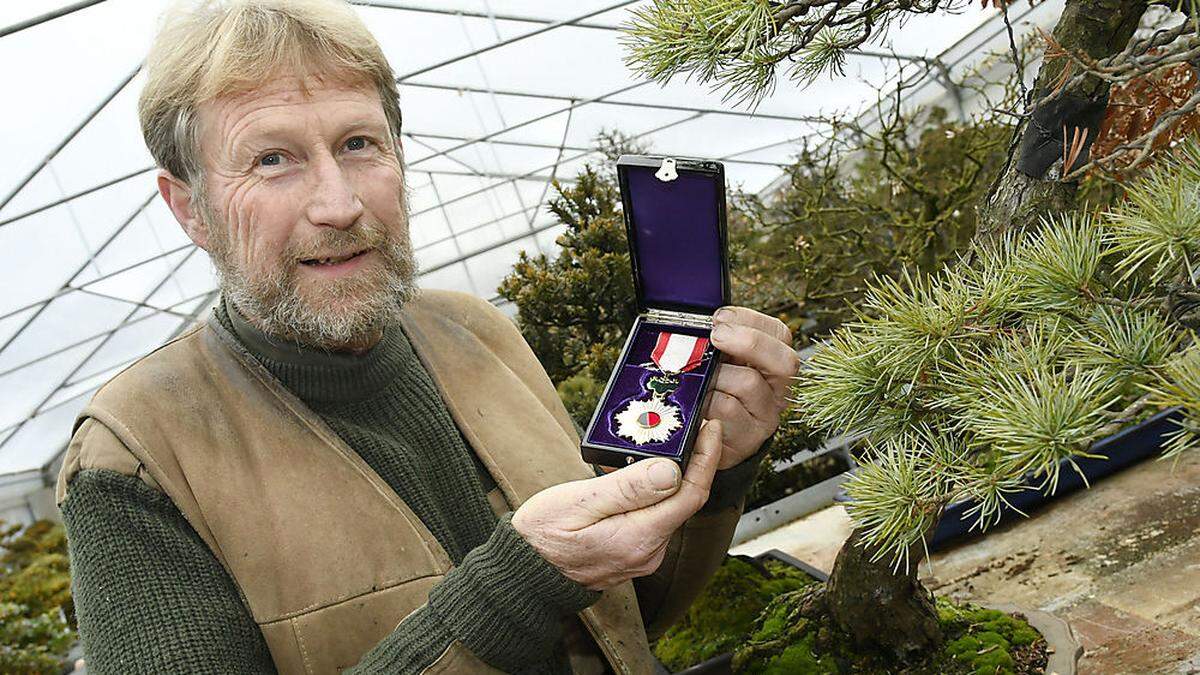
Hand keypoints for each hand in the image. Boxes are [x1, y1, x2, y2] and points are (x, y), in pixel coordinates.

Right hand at [512, 420, 722, 589]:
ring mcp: (643, 555)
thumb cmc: (543, 535)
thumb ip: (628, 488)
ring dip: (668, 476)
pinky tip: (635, 474)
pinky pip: (654, 517)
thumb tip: (672, 471)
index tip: (710, 427)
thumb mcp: (581, 501)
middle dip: (689, 462)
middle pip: (684, 500)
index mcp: (638, 538)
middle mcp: (648, 551)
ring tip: (656, 445)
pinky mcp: (635, 552)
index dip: (706, 458)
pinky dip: (652, 492)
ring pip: (669, 507)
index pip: (691, 494)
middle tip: (684, 427)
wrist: (525, 570)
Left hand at [705, 306, 798, 469]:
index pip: (779, 334)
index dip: (750, 320)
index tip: (720, 317)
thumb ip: (723, 341)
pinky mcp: (749, 437)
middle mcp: (779, 390)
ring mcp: (766, 415)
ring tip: (700, 377)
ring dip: (717, 374)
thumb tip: (710, 320)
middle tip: (716, 337)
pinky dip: (706, 399)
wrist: (707, 440)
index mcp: (775, 363)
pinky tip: (697, 400)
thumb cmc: (715, 394)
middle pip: (784, 361)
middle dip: (748, 342)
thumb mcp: (722, 362)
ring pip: (749, 382)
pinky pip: (726, 408)